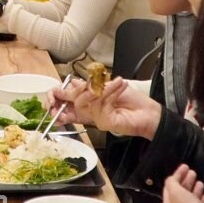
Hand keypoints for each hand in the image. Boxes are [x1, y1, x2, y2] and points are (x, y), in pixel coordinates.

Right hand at [44, 77, 161, 138]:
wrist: (150, 114)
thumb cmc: (133, 101)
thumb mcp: (107, 88)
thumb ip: (88, 86)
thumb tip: (72, 82)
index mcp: (88, 104)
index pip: (65, 103)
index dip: (55, 99)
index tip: (53, 95)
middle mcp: (90, 113)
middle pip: (71, 102)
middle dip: (71, 91)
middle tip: (81, 84)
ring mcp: (96, 118)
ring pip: (85, 101)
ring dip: (100, 86)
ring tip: (116, 81)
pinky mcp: (104, 122)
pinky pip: (100, 103)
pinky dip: (111, 90)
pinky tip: (120, 84)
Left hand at [163, 164, 203, 202]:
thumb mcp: (174, 191)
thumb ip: (172, 182)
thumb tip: (172, 178)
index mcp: (169, 201)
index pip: (171, 184)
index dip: (177, 174)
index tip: (185, 166)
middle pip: (181, 190)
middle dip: (187, 180)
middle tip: (192, 172)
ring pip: (191, 197)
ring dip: (195, 188)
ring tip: (200, 182)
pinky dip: (202, 199)